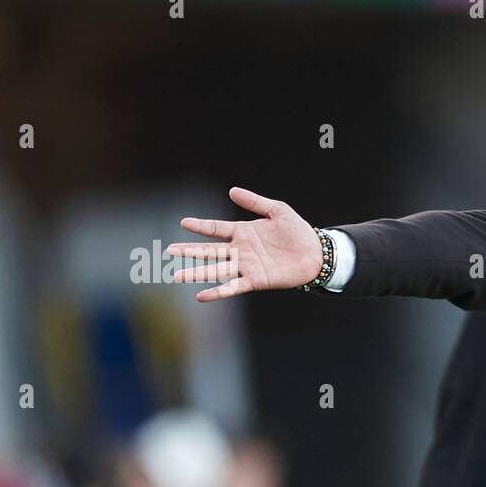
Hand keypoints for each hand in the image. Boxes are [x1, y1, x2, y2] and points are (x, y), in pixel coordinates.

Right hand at [167, 187, 322, 300]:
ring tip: (177, 275)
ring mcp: (247, 266)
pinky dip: (217, 292)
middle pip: (210, 250)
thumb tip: (231, 191)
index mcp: (243, 232)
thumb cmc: (298, 231)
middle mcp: (241, 250)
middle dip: (190, 251)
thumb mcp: (277, 210)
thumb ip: (254, 202)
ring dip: (197, 272)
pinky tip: (201, 296)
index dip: (200, 226)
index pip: (216, 229)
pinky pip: (232, 287)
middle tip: (169, 250)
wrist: (316, 253)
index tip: (183, 222)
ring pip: (216, 269)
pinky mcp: (256, 280)